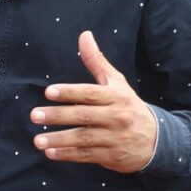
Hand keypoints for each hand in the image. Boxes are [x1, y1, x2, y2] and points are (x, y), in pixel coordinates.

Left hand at [31, 30, 159, 171]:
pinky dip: (67, 154)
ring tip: (38, 140)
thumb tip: (84, 35)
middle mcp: (116, 116)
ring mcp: (114, 138)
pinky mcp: (111, 156)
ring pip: (83, 138)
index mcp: (117, 96)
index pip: (90, 93)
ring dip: (59, 139)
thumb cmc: (129, 106)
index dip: (69, 92)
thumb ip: (97, 61)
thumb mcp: (117, 83)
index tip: (48, 92)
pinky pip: (86, 155)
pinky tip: (50, 152)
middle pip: (84, 115)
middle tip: (35, 115)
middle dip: (58, 116)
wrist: (156, 140)